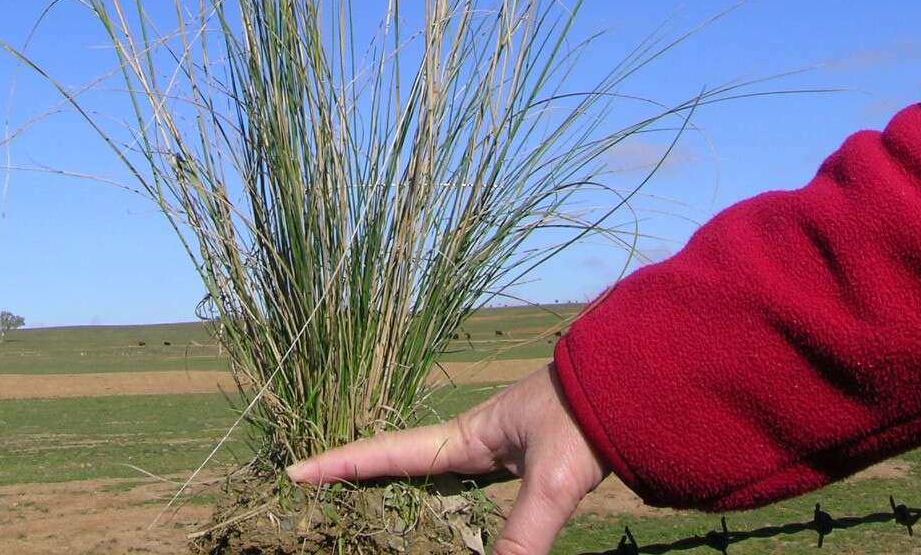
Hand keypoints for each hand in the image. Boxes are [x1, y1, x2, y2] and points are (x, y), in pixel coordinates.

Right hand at [288, 362, 608, 554]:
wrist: (626, 386)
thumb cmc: (582, 419)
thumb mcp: (551, 481)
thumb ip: (521, 535)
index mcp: (463, 435)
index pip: (388, 453)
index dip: (341, 466)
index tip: (295, 473)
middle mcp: (470, 439)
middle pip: (399, 461)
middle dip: (357, 475)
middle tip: (315, 488)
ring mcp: (493, 447)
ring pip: (430, 474)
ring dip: (396, 487)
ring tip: (364, 506)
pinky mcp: (518, 460)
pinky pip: (464, 485)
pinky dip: (441, 502)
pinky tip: (440, 517)